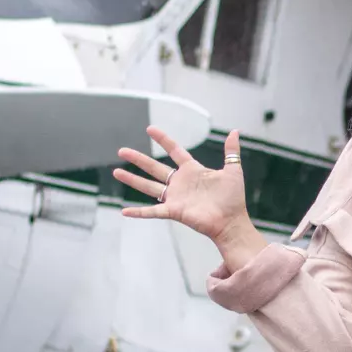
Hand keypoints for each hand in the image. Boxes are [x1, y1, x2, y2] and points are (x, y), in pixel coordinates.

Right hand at [114, 126, 254, 246]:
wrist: (232, 221)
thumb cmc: (233, 198)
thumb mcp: (233, 171)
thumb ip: (231, 151)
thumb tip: (235, 131)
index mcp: (193, 170)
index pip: (175, 151)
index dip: (163, 140)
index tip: (150, 129)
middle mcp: (180, 182)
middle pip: (154, 167)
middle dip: (138, 159)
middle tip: (122, 151)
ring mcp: (175, 197)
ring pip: (148, 186)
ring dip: (132, 180)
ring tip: (116, 172)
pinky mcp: (174, 211)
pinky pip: (153, 211)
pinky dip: (138, 212)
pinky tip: (124, 211)